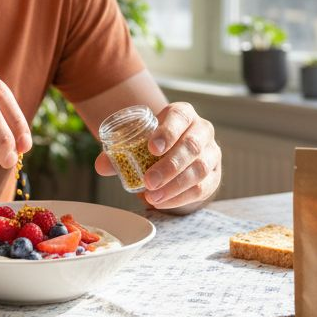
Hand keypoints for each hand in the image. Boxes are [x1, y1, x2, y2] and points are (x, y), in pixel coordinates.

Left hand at [95, 102, 220, 209]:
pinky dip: (181, 198)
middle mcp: (202, 130)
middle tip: (149, 181)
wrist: (175, 154)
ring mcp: (212, 152)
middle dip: (169, 166)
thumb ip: (117, 153)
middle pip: (192, 145)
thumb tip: (101, 166)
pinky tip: (163, 202)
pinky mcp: (214, 175)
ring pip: (200, 168)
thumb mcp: (137, 142)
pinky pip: (203, 188)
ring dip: (175, 185)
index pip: (180, 117)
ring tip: (152, 197)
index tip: (151, 148)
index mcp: (183, 114)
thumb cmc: (154, 145)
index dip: (167, 132)